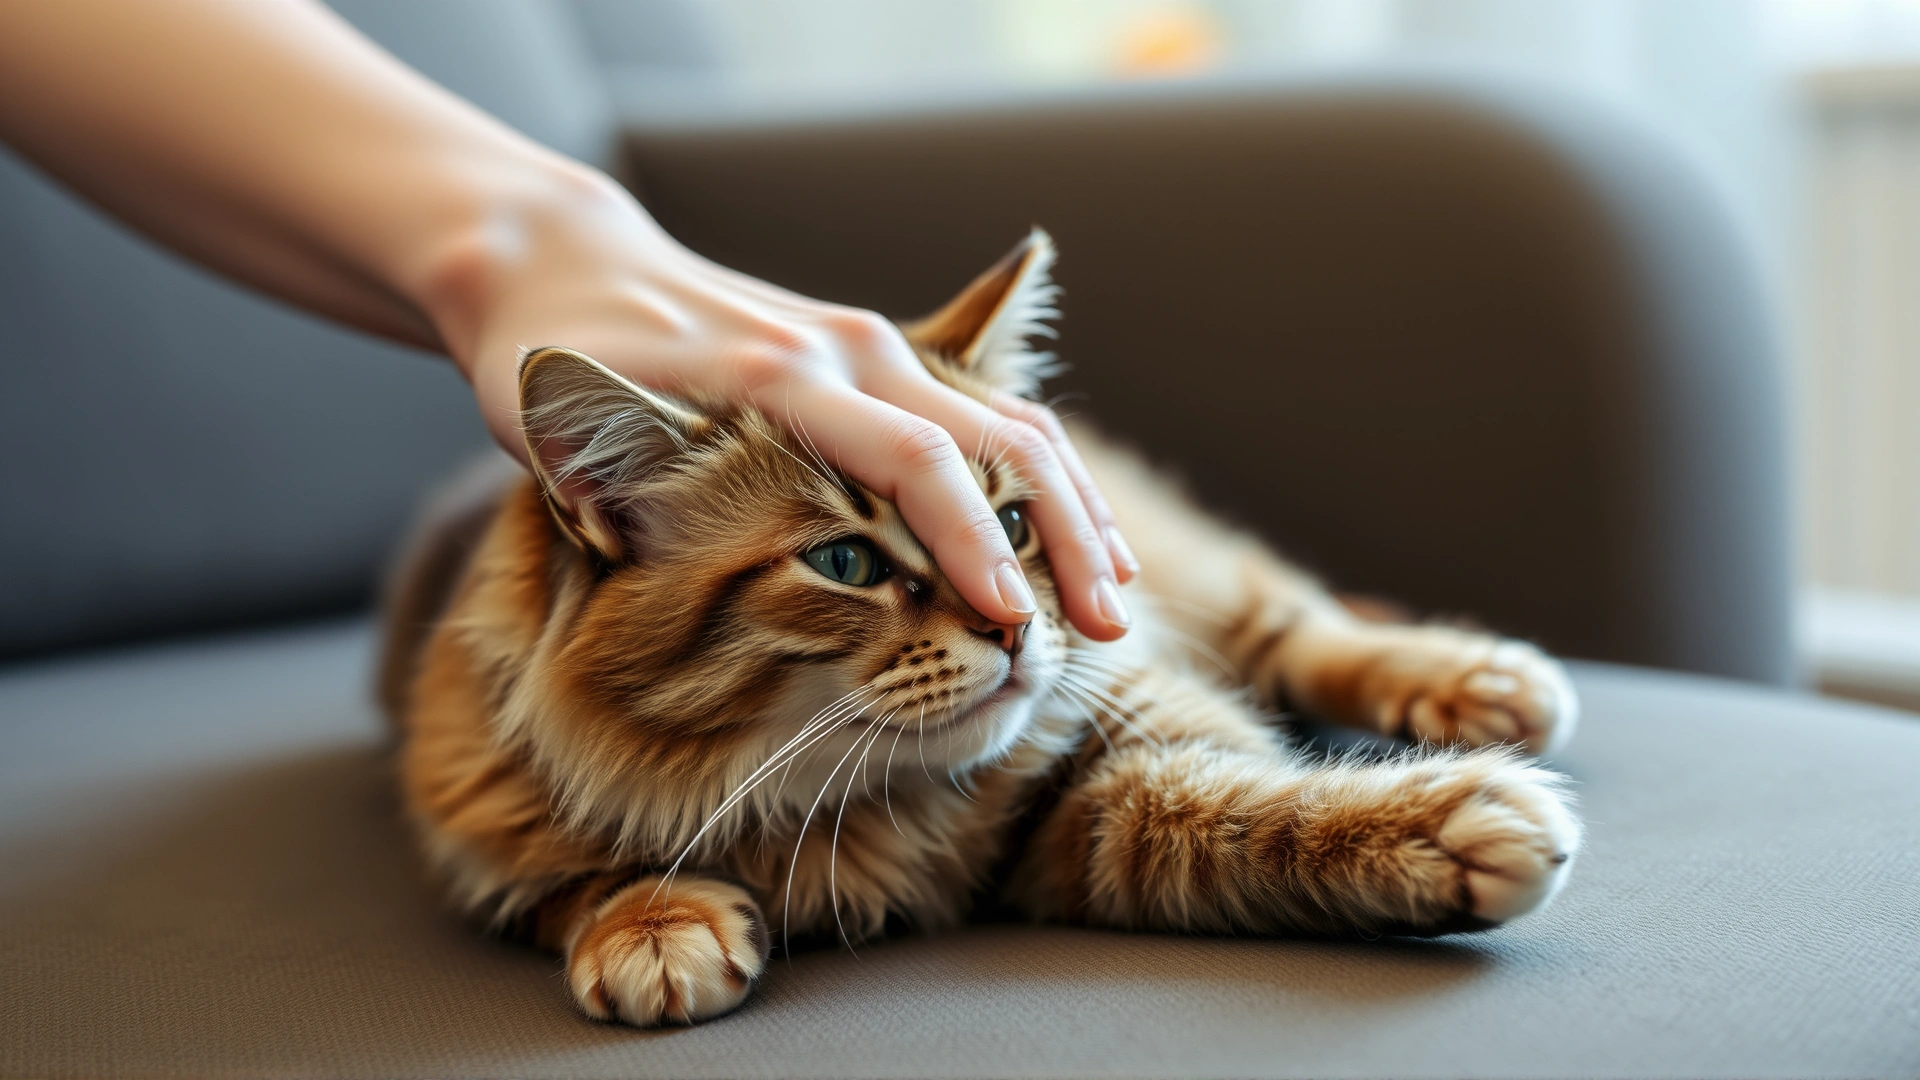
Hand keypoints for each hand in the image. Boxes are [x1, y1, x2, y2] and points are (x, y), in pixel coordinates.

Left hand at [424, 167, 1137, 639]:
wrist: (564, 266)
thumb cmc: (553, 366)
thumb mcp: (558, 433)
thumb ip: (610, 492)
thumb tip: (640, 554)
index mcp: (779, 379)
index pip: (911, 459)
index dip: (967, 542)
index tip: (1006, 620)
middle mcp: (844, 352)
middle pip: (996, 440)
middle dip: (1063, 539)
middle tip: (1105, 632)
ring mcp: (869, 347)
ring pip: (1013, 425)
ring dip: (1075, 513)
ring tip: (1118, 600)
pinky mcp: (876, 358)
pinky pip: (989, 415)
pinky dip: (1047, 482)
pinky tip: (1080, 539)